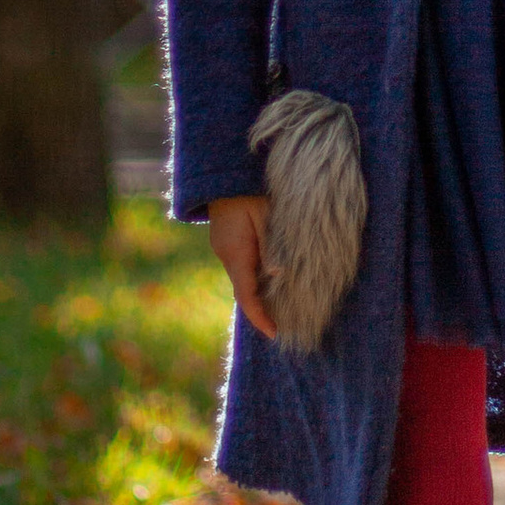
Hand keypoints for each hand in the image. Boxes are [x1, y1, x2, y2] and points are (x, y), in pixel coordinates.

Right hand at [207, 195, 277, 339]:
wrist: (221, 172)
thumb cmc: (248, 190)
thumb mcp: (264, 214)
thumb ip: (271, 245)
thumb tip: (278, 275)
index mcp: (235, 252)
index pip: (246, 295)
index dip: (259, 317)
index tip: (274, 333)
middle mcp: (226, 255)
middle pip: (243, 290)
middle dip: (261, 309)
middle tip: (283, 324)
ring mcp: (223, 248)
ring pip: (242, 279)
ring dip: (258, 293)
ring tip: (281, 306)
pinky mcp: (227, 242)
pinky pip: (241, 266)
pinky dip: (254, 277)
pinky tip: (269, 280)